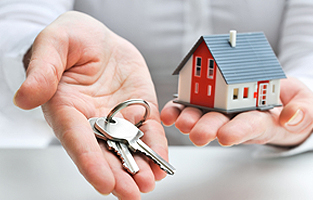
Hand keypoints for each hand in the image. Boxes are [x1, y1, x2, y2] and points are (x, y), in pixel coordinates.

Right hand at [14, 11, 167, 198]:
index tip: (103, 183)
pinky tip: (161, 164)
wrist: (98, 38)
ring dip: (139, 168)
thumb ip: (42, 70)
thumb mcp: (53, 45)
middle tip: (132, 193)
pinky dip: (155, 147)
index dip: (89, 161)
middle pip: (104, 152)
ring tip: (150, 183)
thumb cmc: (72, 39)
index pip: (77, 139)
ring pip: (127, 148)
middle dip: (118, 175)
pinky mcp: (138, 110)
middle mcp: (92, 119)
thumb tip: (25, 97)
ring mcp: (117, 117)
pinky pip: (148, 131)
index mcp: (67, 108)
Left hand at [161, 77, 312, 146]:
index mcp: (261, 120)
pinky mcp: (209, 101)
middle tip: (198, 134)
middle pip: (222, 125)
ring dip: (190, 120)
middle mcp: (238, 118)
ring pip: (204, 117)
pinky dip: (179, 109)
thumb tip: (291, 117)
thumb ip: (303, 110)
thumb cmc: (288, 101)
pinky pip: (192, 105)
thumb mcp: (306, 103)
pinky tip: (170, 113)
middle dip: (209, 129)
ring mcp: (222, 110)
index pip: (251, 127)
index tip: (227, 136)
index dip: (239, 131)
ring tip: (181, 122)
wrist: (275, 95)